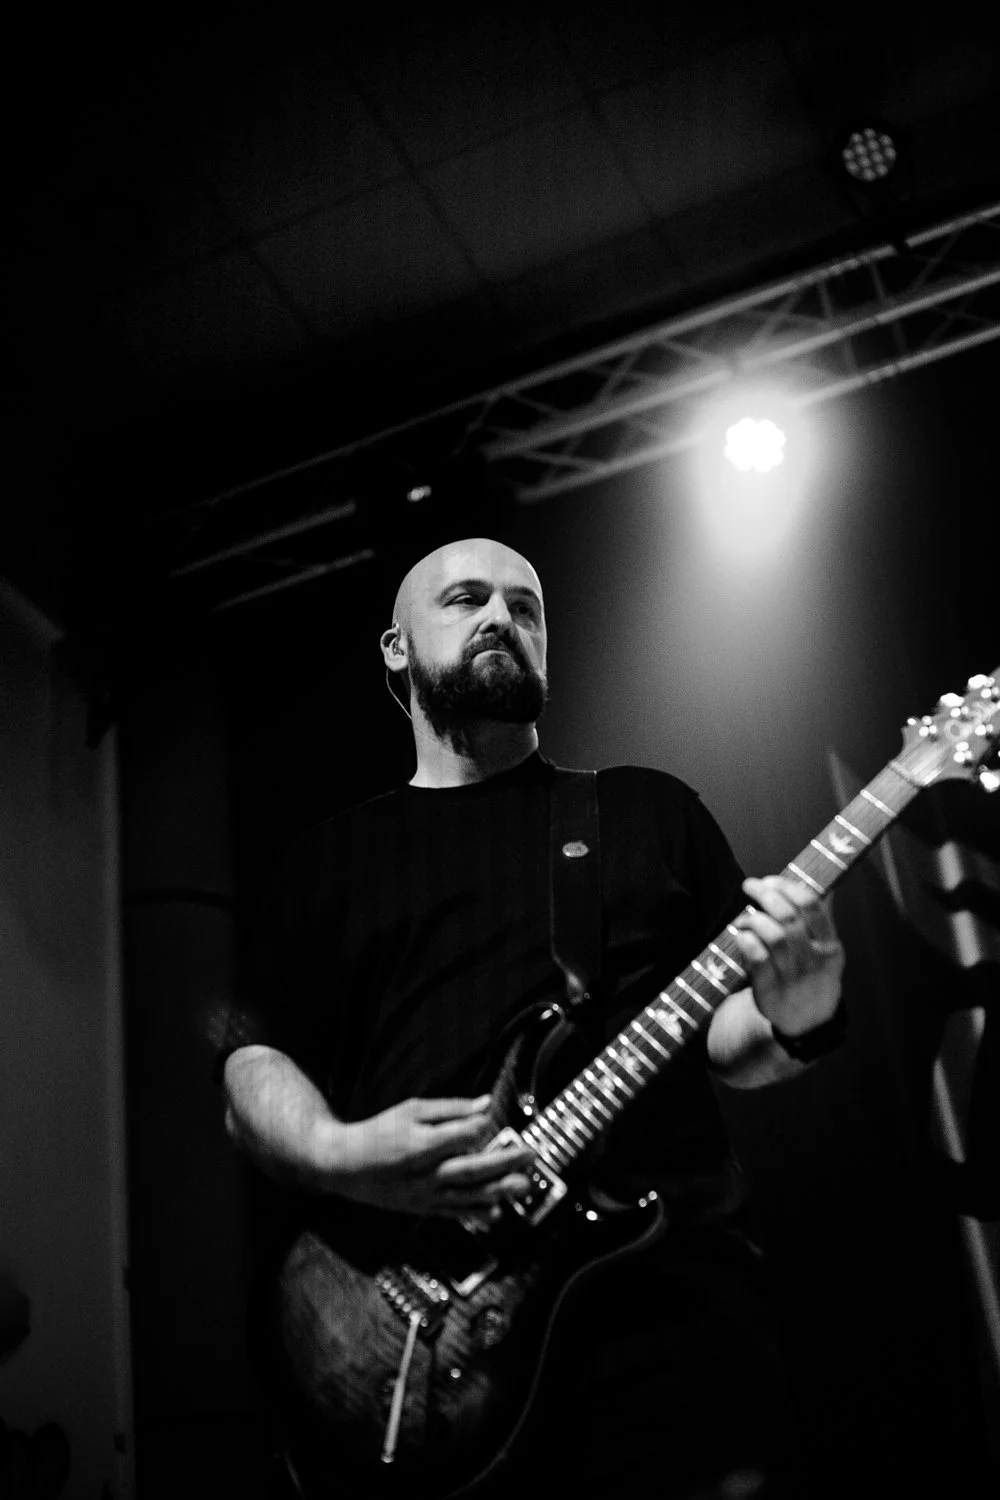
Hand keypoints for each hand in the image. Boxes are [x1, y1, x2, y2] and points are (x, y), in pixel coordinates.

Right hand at [332, 1095, 534, 1218]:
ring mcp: (423, 1195)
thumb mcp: (411, 1109)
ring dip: (499, 1191)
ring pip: (467, 1195)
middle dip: (505, 1162)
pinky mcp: (420, 1208)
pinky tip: (496, 1213)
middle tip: (531, 1155)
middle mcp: (424, 1174)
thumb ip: (450, 1109)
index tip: (492, 1120)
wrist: (343, 1165)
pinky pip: (453, 1213)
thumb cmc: (378, 1131)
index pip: (462, 1136)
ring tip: (524, 1185)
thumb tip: (485, 1105)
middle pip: (472, 1169)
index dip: (481, 1128)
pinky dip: (475, 1213)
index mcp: (420, 1145)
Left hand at [730, 875, 844, 1036]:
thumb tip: (824, 884)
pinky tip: (739, 936)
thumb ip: (822, 919)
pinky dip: (746, 943)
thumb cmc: (813, 975)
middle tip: (750, 886)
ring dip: (754, 920)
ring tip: (743, 918)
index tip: (770, 880)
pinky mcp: (771, 993)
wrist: (808, 1022)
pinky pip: (758, 961)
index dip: (788, 887)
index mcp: (830, 946)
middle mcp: (815, 961)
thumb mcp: (826, 951)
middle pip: (790, 918)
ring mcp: (794, 979)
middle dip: (766, 896)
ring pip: (774, 938)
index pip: (812, 906)